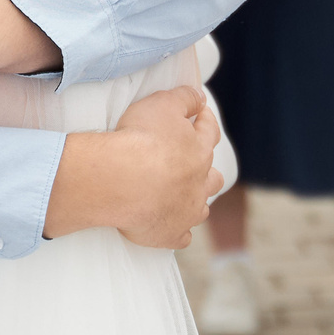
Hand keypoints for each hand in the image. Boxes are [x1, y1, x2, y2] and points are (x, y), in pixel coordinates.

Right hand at [48, 86, 221, 248]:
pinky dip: (178, 232)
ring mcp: (187, 212)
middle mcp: (199, 183)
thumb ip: (184, 97)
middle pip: (213, 178)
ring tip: (184, 197)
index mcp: (200, 151)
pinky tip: (173, 228)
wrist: (120, 181)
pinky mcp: (170, 234)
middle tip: (193, 163)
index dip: (205, 121)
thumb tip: (199, 98)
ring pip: (200, 208)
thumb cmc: (140, 140)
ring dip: (195, 202)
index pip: (210, 132)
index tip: (199, 115)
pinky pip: (181, 237)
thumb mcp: (162, 104)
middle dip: (206, 170)